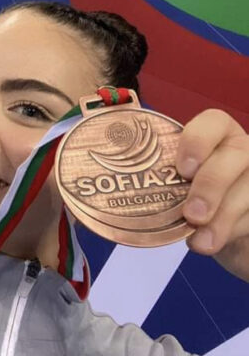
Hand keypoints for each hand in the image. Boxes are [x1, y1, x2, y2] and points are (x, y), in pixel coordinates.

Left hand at [177, 109, 248, 280]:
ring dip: (222, 219)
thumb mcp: (177, 183)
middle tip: (192, 214)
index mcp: (217, 134)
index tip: (182, 169)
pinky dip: (230, 232)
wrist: (228, 229)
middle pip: (235, 155)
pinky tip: (210, 243)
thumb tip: (127, 189)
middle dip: (211, 186)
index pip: (213, 122)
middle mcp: (242, 149)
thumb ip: (163, 178)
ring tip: (199, 242)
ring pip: (248, 190)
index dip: (198, 142)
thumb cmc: (192, 196)